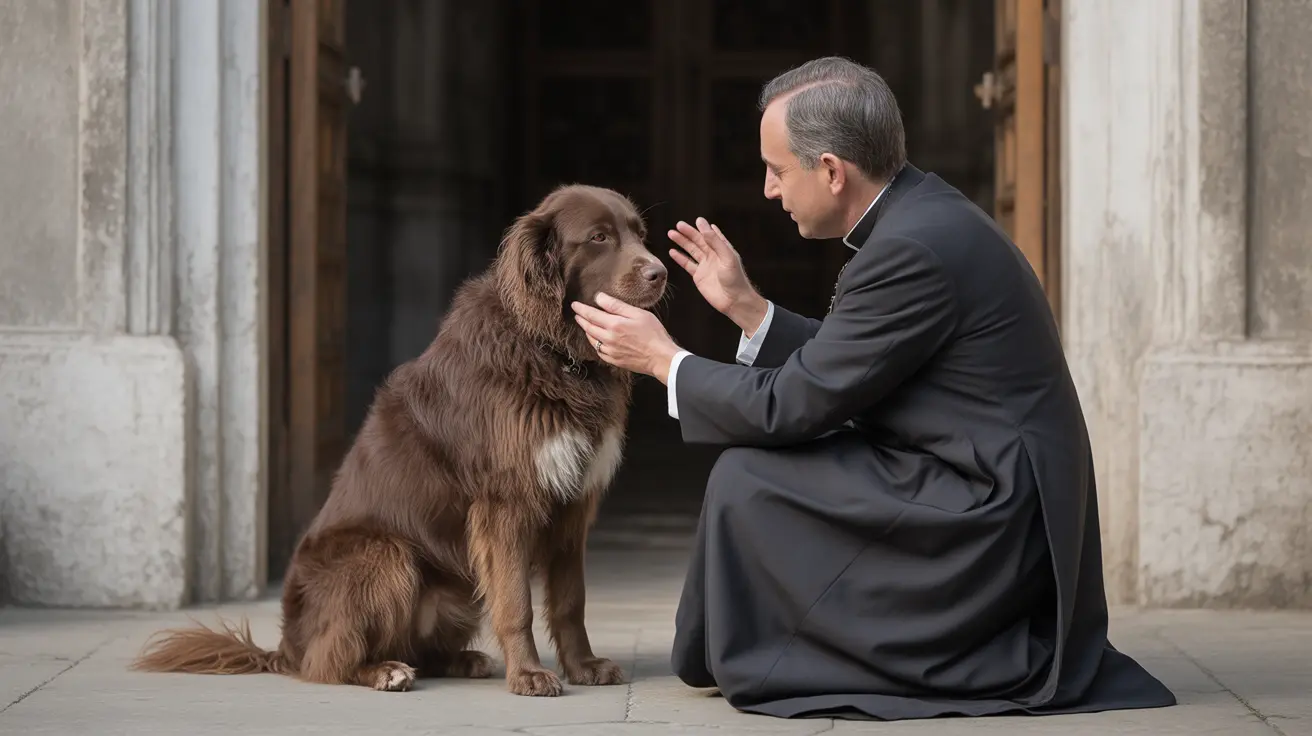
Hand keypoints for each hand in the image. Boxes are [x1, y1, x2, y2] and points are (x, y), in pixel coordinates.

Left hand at [570, 292, 681, 382]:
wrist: (661, 358)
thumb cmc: (653, 334)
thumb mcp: (638, 313)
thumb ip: (617, 305)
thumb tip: (599, 298)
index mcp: (614, 325)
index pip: (591, 315)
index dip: (581, 309)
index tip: (574, 305)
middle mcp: (609, 339)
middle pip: (589, 328)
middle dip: (581, 320)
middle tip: (577, 314)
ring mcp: (611, 352)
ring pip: (592, 341)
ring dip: (587, 332)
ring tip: (586, 325)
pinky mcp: (615, 361)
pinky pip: (599, 352)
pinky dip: (595, 344)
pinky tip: (597, 341)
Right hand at [667, 218, 767, 333]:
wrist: (734, 301)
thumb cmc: (735, 279)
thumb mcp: (727, 256)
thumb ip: (714, 241)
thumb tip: (703, 225)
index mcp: (722, 249)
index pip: (710, 235)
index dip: (703, 228)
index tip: (696, 220)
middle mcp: (713, 255)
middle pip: (698, 241)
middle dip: (688, 233)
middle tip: (678, 225)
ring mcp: (705, 265)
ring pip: (691, 250)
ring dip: (681, 242)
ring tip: (671, 234)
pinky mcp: (699, 276)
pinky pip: (687, 264)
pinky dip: (680, 258)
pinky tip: (672, 251)